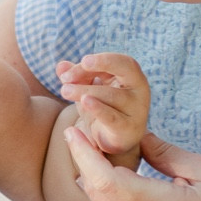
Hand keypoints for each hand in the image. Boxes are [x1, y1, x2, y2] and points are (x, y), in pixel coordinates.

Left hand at [56, 52, 150, 166]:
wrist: (115, 139)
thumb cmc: (104, 108)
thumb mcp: (88, 89)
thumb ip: (76, 76)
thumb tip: (61, 66)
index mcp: (132, 75)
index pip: (117, 61)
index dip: (98, 60)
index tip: (77, 65)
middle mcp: (139, 89)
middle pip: (124, 69)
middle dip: (98, 67)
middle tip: (67, 76)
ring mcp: (137, 110)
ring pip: (111, 95)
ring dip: (85, 91)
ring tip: (65, 91)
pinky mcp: (128, 128)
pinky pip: (112, 117)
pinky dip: (98, 109)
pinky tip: (84, 102)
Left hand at [64, 124, 200, 200]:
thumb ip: (164, 153)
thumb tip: (136, 134)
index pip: (105, 180)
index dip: (84, 154)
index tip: (72, 132)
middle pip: (96, 194)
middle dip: (86, 164)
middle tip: (84, 137)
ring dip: (96, 184)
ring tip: (97, 156)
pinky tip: (117, 184)